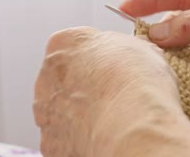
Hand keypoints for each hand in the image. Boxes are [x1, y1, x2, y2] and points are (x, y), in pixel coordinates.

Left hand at [33, 27, 189, 156]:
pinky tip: (104, 135)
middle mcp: (47, 77)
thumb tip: (135, 55)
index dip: (103, 56)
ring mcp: (46, 113)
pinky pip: (66, 139)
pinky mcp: (52, 145)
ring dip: (82, 113)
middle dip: (88, 86)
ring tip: (114, 118)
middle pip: (66, 78)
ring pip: (63, 111)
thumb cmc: (136, 84)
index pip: (79, 44)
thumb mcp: (142, 47)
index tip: (119, 65)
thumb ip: (126, 48)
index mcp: (64, 44)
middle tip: (117, 94)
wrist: (134, 127)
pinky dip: (82, 138)